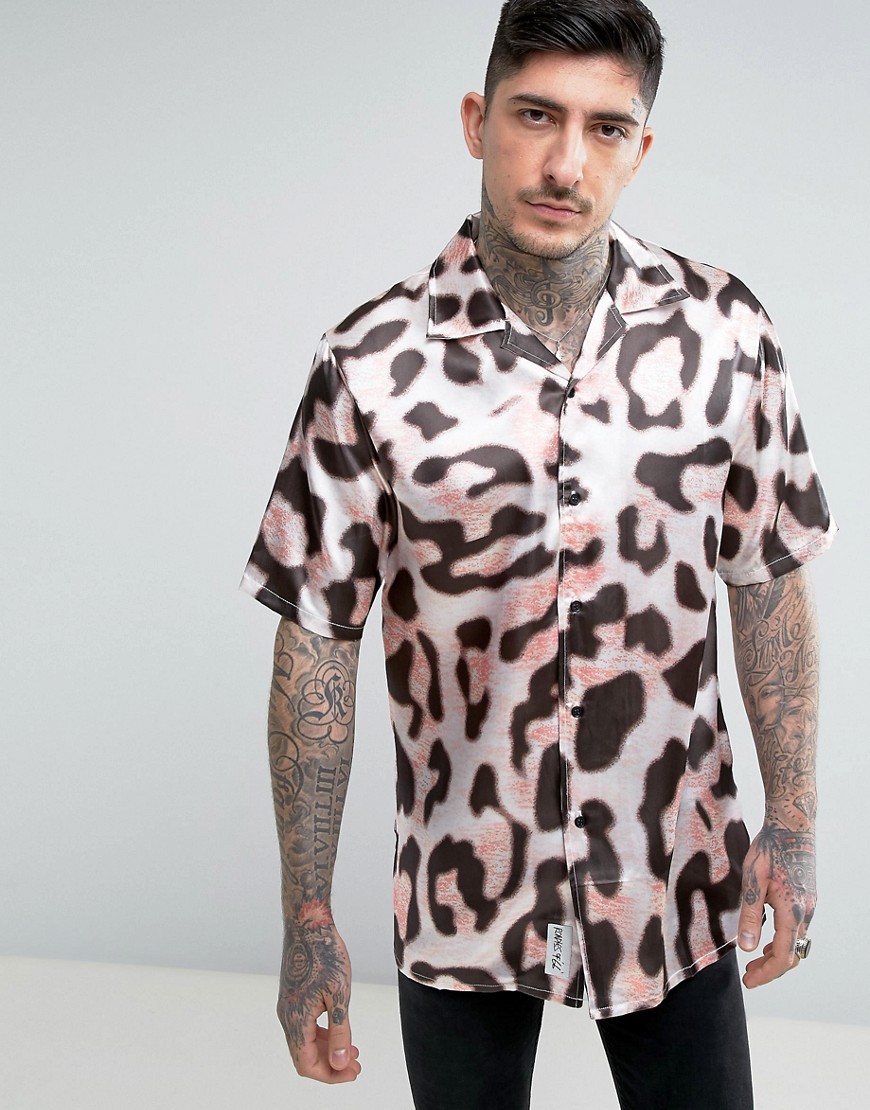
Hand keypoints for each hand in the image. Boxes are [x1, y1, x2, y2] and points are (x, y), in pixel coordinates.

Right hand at [277, 903, 361, 1083]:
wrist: (308, 923)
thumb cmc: (325, 954)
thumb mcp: (339, 994)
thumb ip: (340, 1031)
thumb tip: (341, 1063)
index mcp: (295, 1019)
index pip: (307, 1064)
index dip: (330, 1075)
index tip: (353, 1073)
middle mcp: (286, 1016)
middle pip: (304, 1056)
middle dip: (330, 1065)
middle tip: (356, 1066)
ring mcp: (287, 1005)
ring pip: (304, 1041)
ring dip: (327, 1050)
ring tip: (352, 1051)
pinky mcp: (292, 995)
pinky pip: (304, 1025)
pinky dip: (320, 1034)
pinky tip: (339, 1030)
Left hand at [738, 822, 815, 988]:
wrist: (792, 826)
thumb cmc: (770, 850)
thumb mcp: (753, 882)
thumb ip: (751, 916)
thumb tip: (748, 949)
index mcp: (792, 912)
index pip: (783, 957)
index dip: (766, 974)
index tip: (749, 982)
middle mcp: (805, 912)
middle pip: (792, 954)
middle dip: (771, 969)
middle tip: (749, 976)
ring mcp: (809, 905)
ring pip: (796, 942)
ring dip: (777, 954)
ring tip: (755, 960)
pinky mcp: (807, 897)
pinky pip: (797, 928)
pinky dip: (783, 940)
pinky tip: (768, 937)